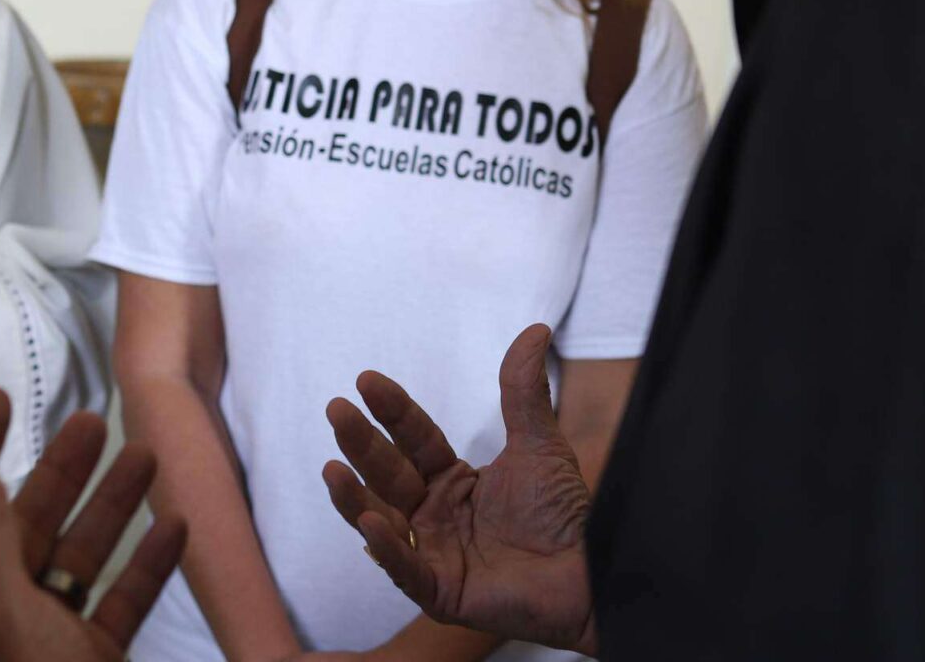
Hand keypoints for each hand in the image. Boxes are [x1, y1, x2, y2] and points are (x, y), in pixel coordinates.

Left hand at [0, 389, 187, 661]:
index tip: (1, 396)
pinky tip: (176, 526)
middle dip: (63, 470)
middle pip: (30, 523)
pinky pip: (120, 600)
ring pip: (79, 557)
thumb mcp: (0, 598)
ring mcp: (48, 635)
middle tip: (94, 420)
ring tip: (145, 457)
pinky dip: (145, 564)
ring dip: (111, 507)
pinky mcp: (91, 656)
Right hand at [321, 325, 597, 653]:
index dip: (391, 411)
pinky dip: (387, 549)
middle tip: (336, 409)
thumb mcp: (539, 444)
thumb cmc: (565, 512)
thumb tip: (536, 330)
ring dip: (353, 497)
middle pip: (389, 474)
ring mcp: (434, 554)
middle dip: (360, 443)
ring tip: (332, 469)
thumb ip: (523, 391)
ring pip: (382, 521)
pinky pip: (407, 570)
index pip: (414, 440)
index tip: (366, 379)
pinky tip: (371, 523)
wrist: (592, 570)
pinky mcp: (443, 593)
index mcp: (452, 481)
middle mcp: (435, 515)